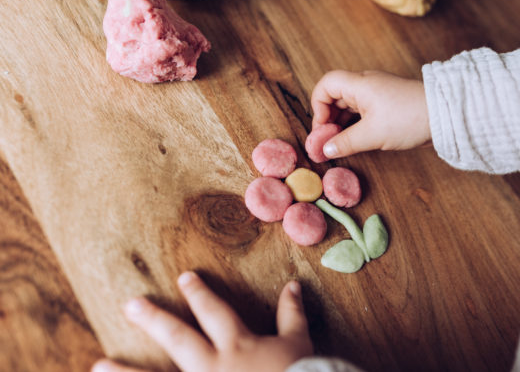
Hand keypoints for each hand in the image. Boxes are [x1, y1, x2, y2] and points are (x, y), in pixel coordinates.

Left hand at [92, 272, 311, 371]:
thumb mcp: (299, 344)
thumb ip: (292, 314)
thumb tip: (293, 284)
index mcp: (238, 345)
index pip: (215, 312)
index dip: (199, 293)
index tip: (183, 277)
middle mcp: (213, 366)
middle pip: (178, 338)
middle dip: (153, 320)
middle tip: (129, 304)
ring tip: (99, 365)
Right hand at [311, 70, 430, 158]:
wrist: (446, 115)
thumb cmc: (409, 119)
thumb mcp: (372, 135)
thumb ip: (345, 143)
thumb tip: (325, 150)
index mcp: (360, 84)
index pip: (326, 84)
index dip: (317, 105)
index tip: (322, 129)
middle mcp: (367, 84)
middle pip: (335, 95)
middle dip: (327, 118)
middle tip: (327, 141)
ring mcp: (378, 93)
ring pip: (349, 105)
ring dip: (341, 123)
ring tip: (340, 144)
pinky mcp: (388, 104)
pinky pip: (362, 111)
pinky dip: (354, 124)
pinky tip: (356, 139)